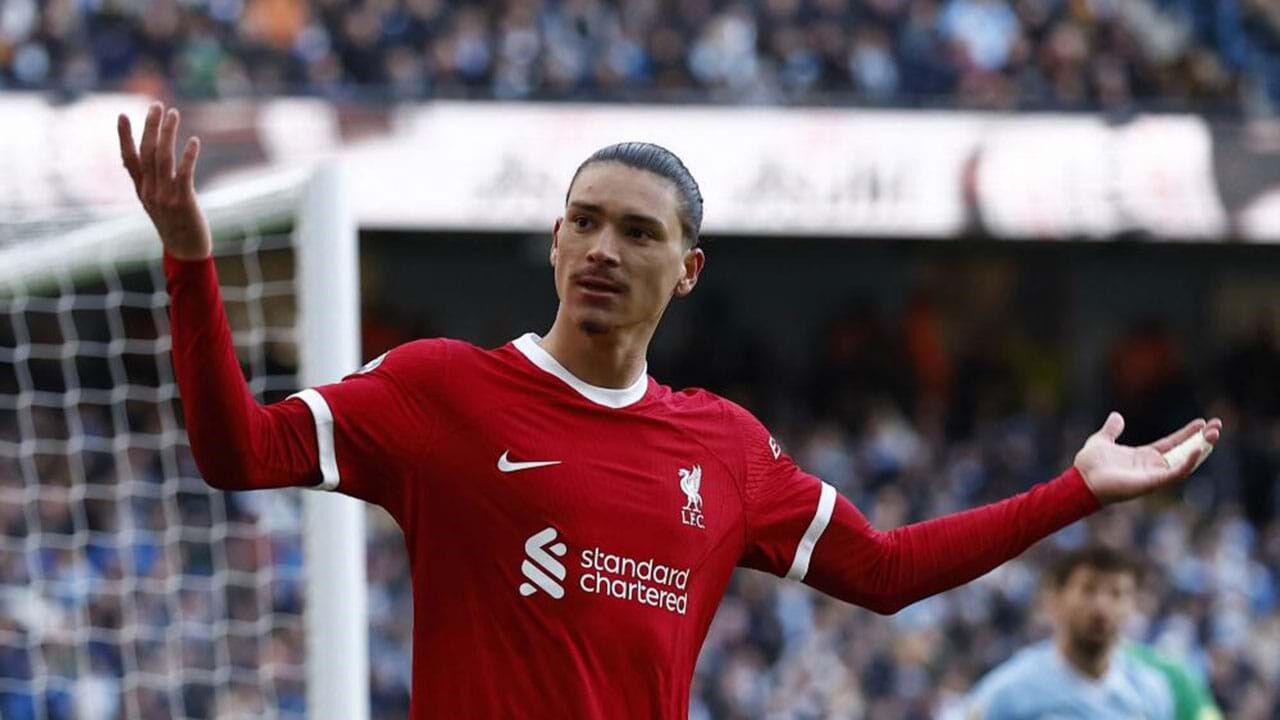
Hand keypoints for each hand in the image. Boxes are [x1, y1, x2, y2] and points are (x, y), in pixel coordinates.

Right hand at [118, 102, 211, 259]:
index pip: (129, 159)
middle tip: (157, 105)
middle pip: (147, 152)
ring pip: (163, 158)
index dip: (124, 136)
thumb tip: (154, 162)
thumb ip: (153, 183)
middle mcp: (150, 191)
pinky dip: (188, 156)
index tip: (122, 114)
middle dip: (151, 126)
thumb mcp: (157, 203)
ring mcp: (165, 196)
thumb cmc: (175, 226)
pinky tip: (194, 140)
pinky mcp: (183, 202)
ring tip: (174, 113)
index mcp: (142, 190)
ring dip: (168, 133)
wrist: (186, 252)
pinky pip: (184, 174)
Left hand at [1074, 412, 1222, 504]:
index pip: (1172, 444)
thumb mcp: (1102, 440)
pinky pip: (1176, 473)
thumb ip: (1112, 429)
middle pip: (1184, 452)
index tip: (1202, 423)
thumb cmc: (1089, 464)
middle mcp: (1152, 467)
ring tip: (1214, 434)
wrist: (1080, 479)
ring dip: (1201, 449)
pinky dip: (1188, 462)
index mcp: (1143, 457)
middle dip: (1202, 440)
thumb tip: (1117, 416)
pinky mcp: (1152, 483)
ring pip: (1185, 462)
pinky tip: (1199, 449)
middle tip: (1218, 426)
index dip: (1187, 434)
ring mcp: (1153, 475)